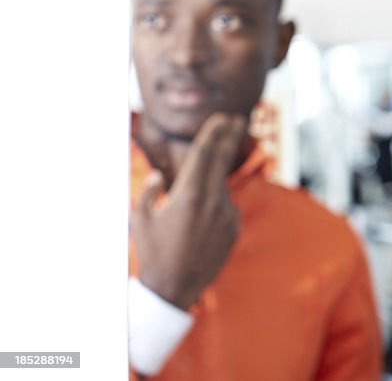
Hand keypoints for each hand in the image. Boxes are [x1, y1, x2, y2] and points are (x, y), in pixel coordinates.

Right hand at [131, 114, 245, 309]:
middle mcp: (214, 200)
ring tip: (188, 216)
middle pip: (223, 160)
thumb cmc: (153, 252)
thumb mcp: (141, 218)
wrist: (176, 288)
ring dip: (210, 190)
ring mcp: (227, 214)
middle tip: (236, 119)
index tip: (222, 117)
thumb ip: (149, 192)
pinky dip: (214, 210)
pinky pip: (224, 209)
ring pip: (220, 189)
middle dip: (229, 137)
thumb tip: (160, 177)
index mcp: (190, 194)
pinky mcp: (234, 228)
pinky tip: (197, 231)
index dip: (214, 133)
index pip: (205, 154)